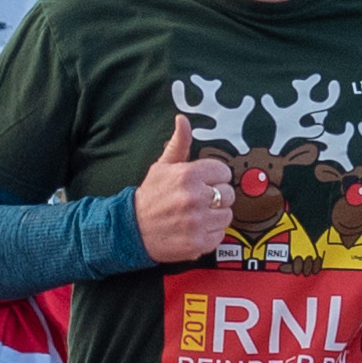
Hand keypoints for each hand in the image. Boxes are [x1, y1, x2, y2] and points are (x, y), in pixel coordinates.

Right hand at [134, 115, 233, 265]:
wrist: (132, 230)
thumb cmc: (150, 197)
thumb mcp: (162, 166)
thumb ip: (179, 143)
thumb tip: (182, 120)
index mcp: (188, 175)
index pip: (223, 171)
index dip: (215, 177)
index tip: (204, 183)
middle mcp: (194, 197)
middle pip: (229, 194)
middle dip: (217, 196)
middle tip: (200, 200)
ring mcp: (197, 222)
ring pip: (227, 215)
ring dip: (215, 216)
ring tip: (198, 215)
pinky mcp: (198, 242)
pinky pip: (220, 235)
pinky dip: (211, 233)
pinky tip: (196, 229)